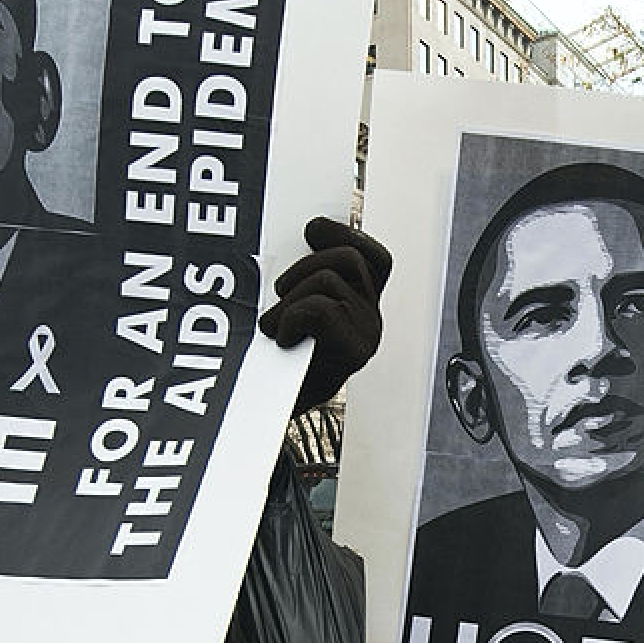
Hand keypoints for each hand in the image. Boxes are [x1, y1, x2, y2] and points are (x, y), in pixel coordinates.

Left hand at [259, 216, 390, 415]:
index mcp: (362, 305)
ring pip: (330, 281)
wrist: (270, 413)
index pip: (374, 259)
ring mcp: (367, 335)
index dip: (346, 235)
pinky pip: (320, 308)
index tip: (310, 229)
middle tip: (278, 290)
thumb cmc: (275, 361)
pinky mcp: (355, 352)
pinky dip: (291, 318)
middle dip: (305, 265)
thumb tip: (297, 239)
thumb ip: (303, 280)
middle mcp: (372, 318)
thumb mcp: (290, 310)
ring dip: (290, 298)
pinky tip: (281, 338)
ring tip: (272, 323)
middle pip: (349, 259)